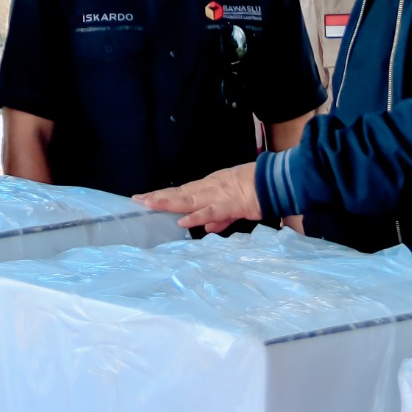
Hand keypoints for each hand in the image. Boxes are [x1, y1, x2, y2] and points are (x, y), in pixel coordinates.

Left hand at [138, 163, 260, 230]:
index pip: (182, 191)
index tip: (145, 198)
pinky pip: (210, 212)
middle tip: (137, 200)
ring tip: (149, 204)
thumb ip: (221, 218)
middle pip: (179, 193)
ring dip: (169, 203)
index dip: (164, 195)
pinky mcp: (229, 204)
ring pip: (189, 199)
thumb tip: (208, 228)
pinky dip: (196, 217)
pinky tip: (182, 221)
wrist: (275, 182)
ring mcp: (217, 195)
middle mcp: (209, 188)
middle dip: (158, 198)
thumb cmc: (256, 191)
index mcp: (210, 187)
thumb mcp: (235, 207)